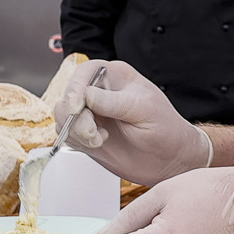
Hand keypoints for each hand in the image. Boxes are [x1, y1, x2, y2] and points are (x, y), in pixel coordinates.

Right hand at [55, 59, 212, 185]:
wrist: (170, 161)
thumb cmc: (166, 130)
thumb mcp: (143, 111)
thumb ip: (113, 102)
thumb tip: (86, 95)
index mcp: (115, 76)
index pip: (84, 72)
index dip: (75, 88)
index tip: (76, 106)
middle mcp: (100, 92)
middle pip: (69, 95)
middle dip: (76, 116)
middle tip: (93, 133)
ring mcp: (92, 113)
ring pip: (63, 114)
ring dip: (76, 130)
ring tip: (98, 139)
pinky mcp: (86, 133)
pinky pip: (66, 133)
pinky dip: (76, 140)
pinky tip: (98, 143)